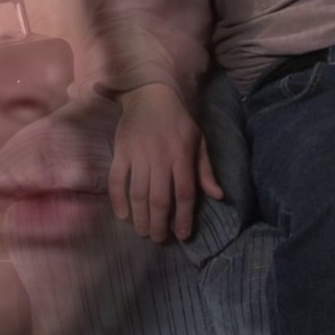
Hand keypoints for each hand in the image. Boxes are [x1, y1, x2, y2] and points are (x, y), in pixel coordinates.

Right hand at [108, 82, 223, 241]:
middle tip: (159, 239)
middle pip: (160, 199)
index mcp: (182, 156)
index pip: (185, 193)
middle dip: (160, 224)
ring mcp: (138, 155)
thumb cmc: (178, 121)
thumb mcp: (198, 141)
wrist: (150, 95)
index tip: (183, 235)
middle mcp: (160, 158)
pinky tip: (123, 215)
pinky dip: (118, 200)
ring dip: (141, 217)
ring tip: (144, 232)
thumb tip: (218, 196)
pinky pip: (117, 180)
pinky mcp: (121, 152)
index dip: (184, 217)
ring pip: (138, 194)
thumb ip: (206, 170)